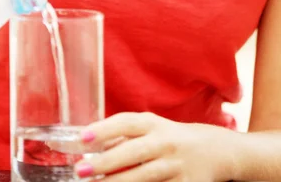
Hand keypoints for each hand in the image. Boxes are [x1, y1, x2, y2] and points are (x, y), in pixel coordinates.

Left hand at [75, 112, 238, 181]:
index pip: (126, 122)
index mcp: (154, 123)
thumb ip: (126, 135)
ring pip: (143, 177)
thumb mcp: (152, 128)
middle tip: (81, 170)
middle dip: (105, 162)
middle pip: (133, 152)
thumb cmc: (172, 138)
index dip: (104, 129)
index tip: (82, 138)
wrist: (216, 150)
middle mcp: (165, 141)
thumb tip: (90, 144)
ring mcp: (176, 166)